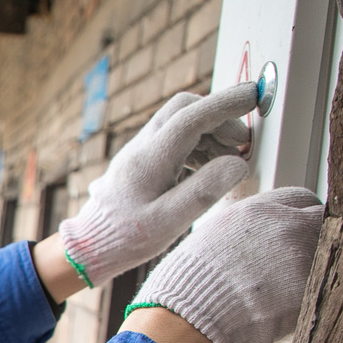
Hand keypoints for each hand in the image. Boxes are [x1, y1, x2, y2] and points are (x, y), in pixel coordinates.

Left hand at [59, 83, 258, 288]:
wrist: (89, 246)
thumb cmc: (127, 238)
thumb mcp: (169, 222)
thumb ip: (204, 191)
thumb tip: (238, 163)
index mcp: (148, 159)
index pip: (190, 117)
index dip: (224, 104)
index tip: (253, 96)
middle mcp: (141, 148)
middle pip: (183, 110)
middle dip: (218, 116)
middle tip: (242, 140)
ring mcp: (139, 152)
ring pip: (178, 123)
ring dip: (210, 132)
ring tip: (231, 158)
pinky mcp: (140, 161)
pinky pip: (173, 139)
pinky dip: (198, 144)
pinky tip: (209, 168)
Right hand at [125, 187, 324, 342]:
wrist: (189, 319)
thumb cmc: (188, 284)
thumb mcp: (212, 238)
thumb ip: (245, 230)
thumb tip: (260, 235)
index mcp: (259, 211)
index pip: (302, 200)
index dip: (300, 215)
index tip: (297, 229)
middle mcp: (286, 227)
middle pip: (322, 223)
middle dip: (314, 238)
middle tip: (296, 261)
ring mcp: (302, 259)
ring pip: (324, 257)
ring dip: (309, 270)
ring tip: (278, 292)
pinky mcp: (309, 292)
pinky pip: (317, 290)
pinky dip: (302, 301)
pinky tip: (276, 311)